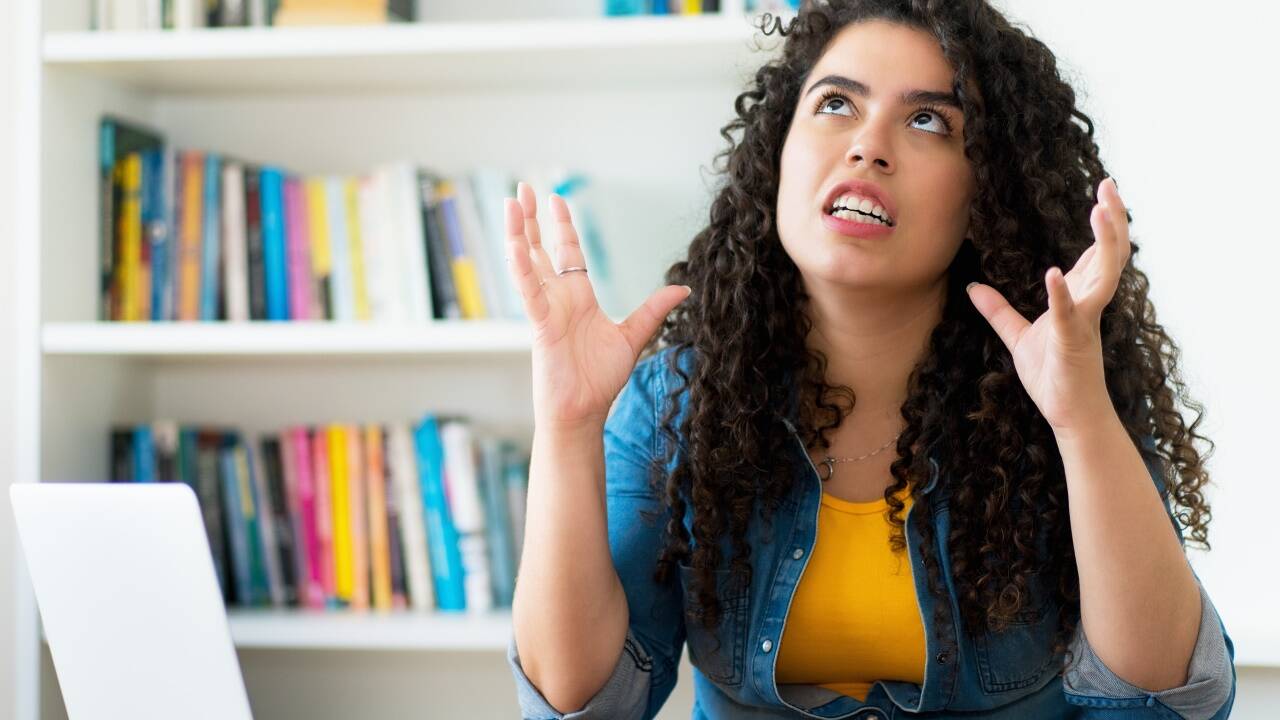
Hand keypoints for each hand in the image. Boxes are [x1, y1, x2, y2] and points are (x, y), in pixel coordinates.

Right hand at [504, 182, 691, 430]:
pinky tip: (514, 245)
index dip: (561, 227)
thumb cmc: (600, 379)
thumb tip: (683, 289)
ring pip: (527, 264)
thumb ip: (654, 310)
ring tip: (510, 203)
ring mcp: (546, 310)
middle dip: (531, 220)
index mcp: (578, 298)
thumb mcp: (633, 337)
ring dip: (518, 234)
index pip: (567, 253)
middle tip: (520, 189)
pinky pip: (529, 292)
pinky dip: (521, 269)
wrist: (584, 410)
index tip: (555, 200)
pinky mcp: (541, 325)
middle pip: (540, 250)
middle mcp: (558, 299)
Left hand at [966, 177, 1129, 433]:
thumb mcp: (1018, 337)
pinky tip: (1053, 272)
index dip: (1104, 223)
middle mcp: (1089, 304)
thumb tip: (972, 288)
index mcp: (1080, 299)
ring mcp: (1085, 322)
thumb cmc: (1053, 377)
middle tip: (1110, 184)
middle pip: (1110, 253)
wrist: (1068, 415)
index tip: (1103, 192)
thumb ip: (998, 311)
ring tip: (1100, 209)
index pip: (1097, 254)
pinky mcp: (1073, 343)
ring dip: (1104, 242)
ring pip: (1104, 275)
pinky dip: (1061, 294)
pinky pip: (1070, 314)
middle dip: (1114, 219)